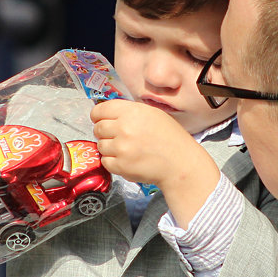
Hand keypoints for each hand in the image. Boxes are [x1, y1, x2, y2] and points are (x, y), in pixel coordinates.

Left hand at [91, 100, 219, 227]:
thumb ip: (129, 112)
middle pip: (98, 128)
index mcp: (131, 112)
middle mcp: (124, 128)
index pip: (100, 110)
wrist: (180, 163)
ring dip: (109, 148)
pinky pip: (105, 161)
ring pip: (100, 145)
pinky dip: (113, 162)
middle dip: (104, 132)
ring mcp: (121, 148)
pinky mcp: (120, 166)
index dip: (98, 116)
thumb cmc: (170, 138)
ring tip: (126, 149)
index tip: (101, 120)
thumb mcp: (152, 114)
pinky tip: (127, 159)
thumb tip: (108, 115)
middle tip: (117, 136)